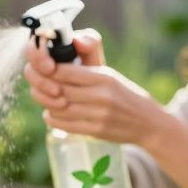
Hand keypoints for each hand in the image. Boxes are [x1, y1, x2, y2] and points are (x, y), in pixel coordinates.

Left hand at [22, 29, 169, 146]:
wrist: (149, 123)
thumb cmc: (126, 95)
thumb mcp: (110, 75)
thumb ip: (86, 66)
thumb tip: (61, 56)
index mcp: (104, 76)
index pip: (64, 70)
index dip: (46, 70)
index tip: (40, 69)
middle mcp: (101, 94)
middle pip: (58, 89)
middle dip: (42, 87)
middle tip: (37, 86)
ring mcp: (99, 114)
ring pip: (58, 108)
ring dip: (47, 104)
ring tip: (46, 99)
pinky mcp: (96, 131)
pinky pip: (65, 124)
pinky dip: (53, 118)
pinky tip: (52, 113)